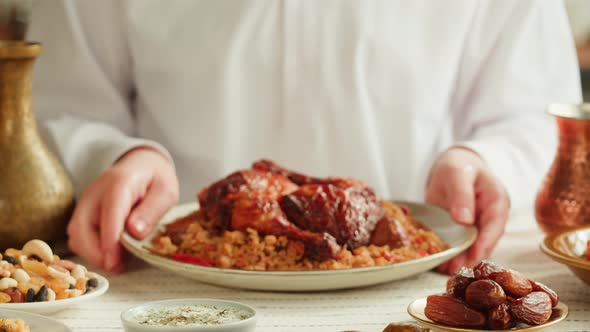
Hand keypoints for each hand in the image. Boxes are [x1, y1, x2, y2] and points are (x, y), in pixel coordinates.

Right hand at [67, 148, 178, 271]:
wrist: (141, 164)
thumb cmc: (155, 179)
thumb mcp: (165, 192)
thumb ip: (151, 210)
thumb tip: (135, 232)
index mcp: (120, 183)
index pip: (109, 214)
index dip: (110, 241)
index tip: (114, 263)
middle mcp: (96, 192)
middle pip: (82, 226)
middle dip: (95, 253)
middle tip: (116, 267)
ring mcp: (86, 202)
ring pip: (75, 233)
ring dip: (91, 253)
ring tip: (116, 262)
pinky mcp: (83, 212)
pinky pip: (77, 235)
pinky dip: (89, 249)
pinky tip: (109, 254)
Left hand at [425, 147, 509, 274]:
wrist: (451, 166)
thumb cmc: (459, 166)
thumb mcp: (458, 174)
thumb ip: (461, 194)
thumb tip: (464, 219)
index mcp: (497, 202)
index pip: (494, 226)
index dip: (484, 244)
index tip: (472, 257)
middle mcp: (490, 218)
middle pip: (483, 242)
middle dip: (469, 258)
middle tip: (454, 269)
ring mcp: (477, 227)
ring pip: (471, 248)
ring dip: (459, 260)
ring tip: (444, 269)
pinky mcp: (463, 232)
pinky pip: (458, 245)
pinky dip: (450, 254)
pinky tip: (438, 262)